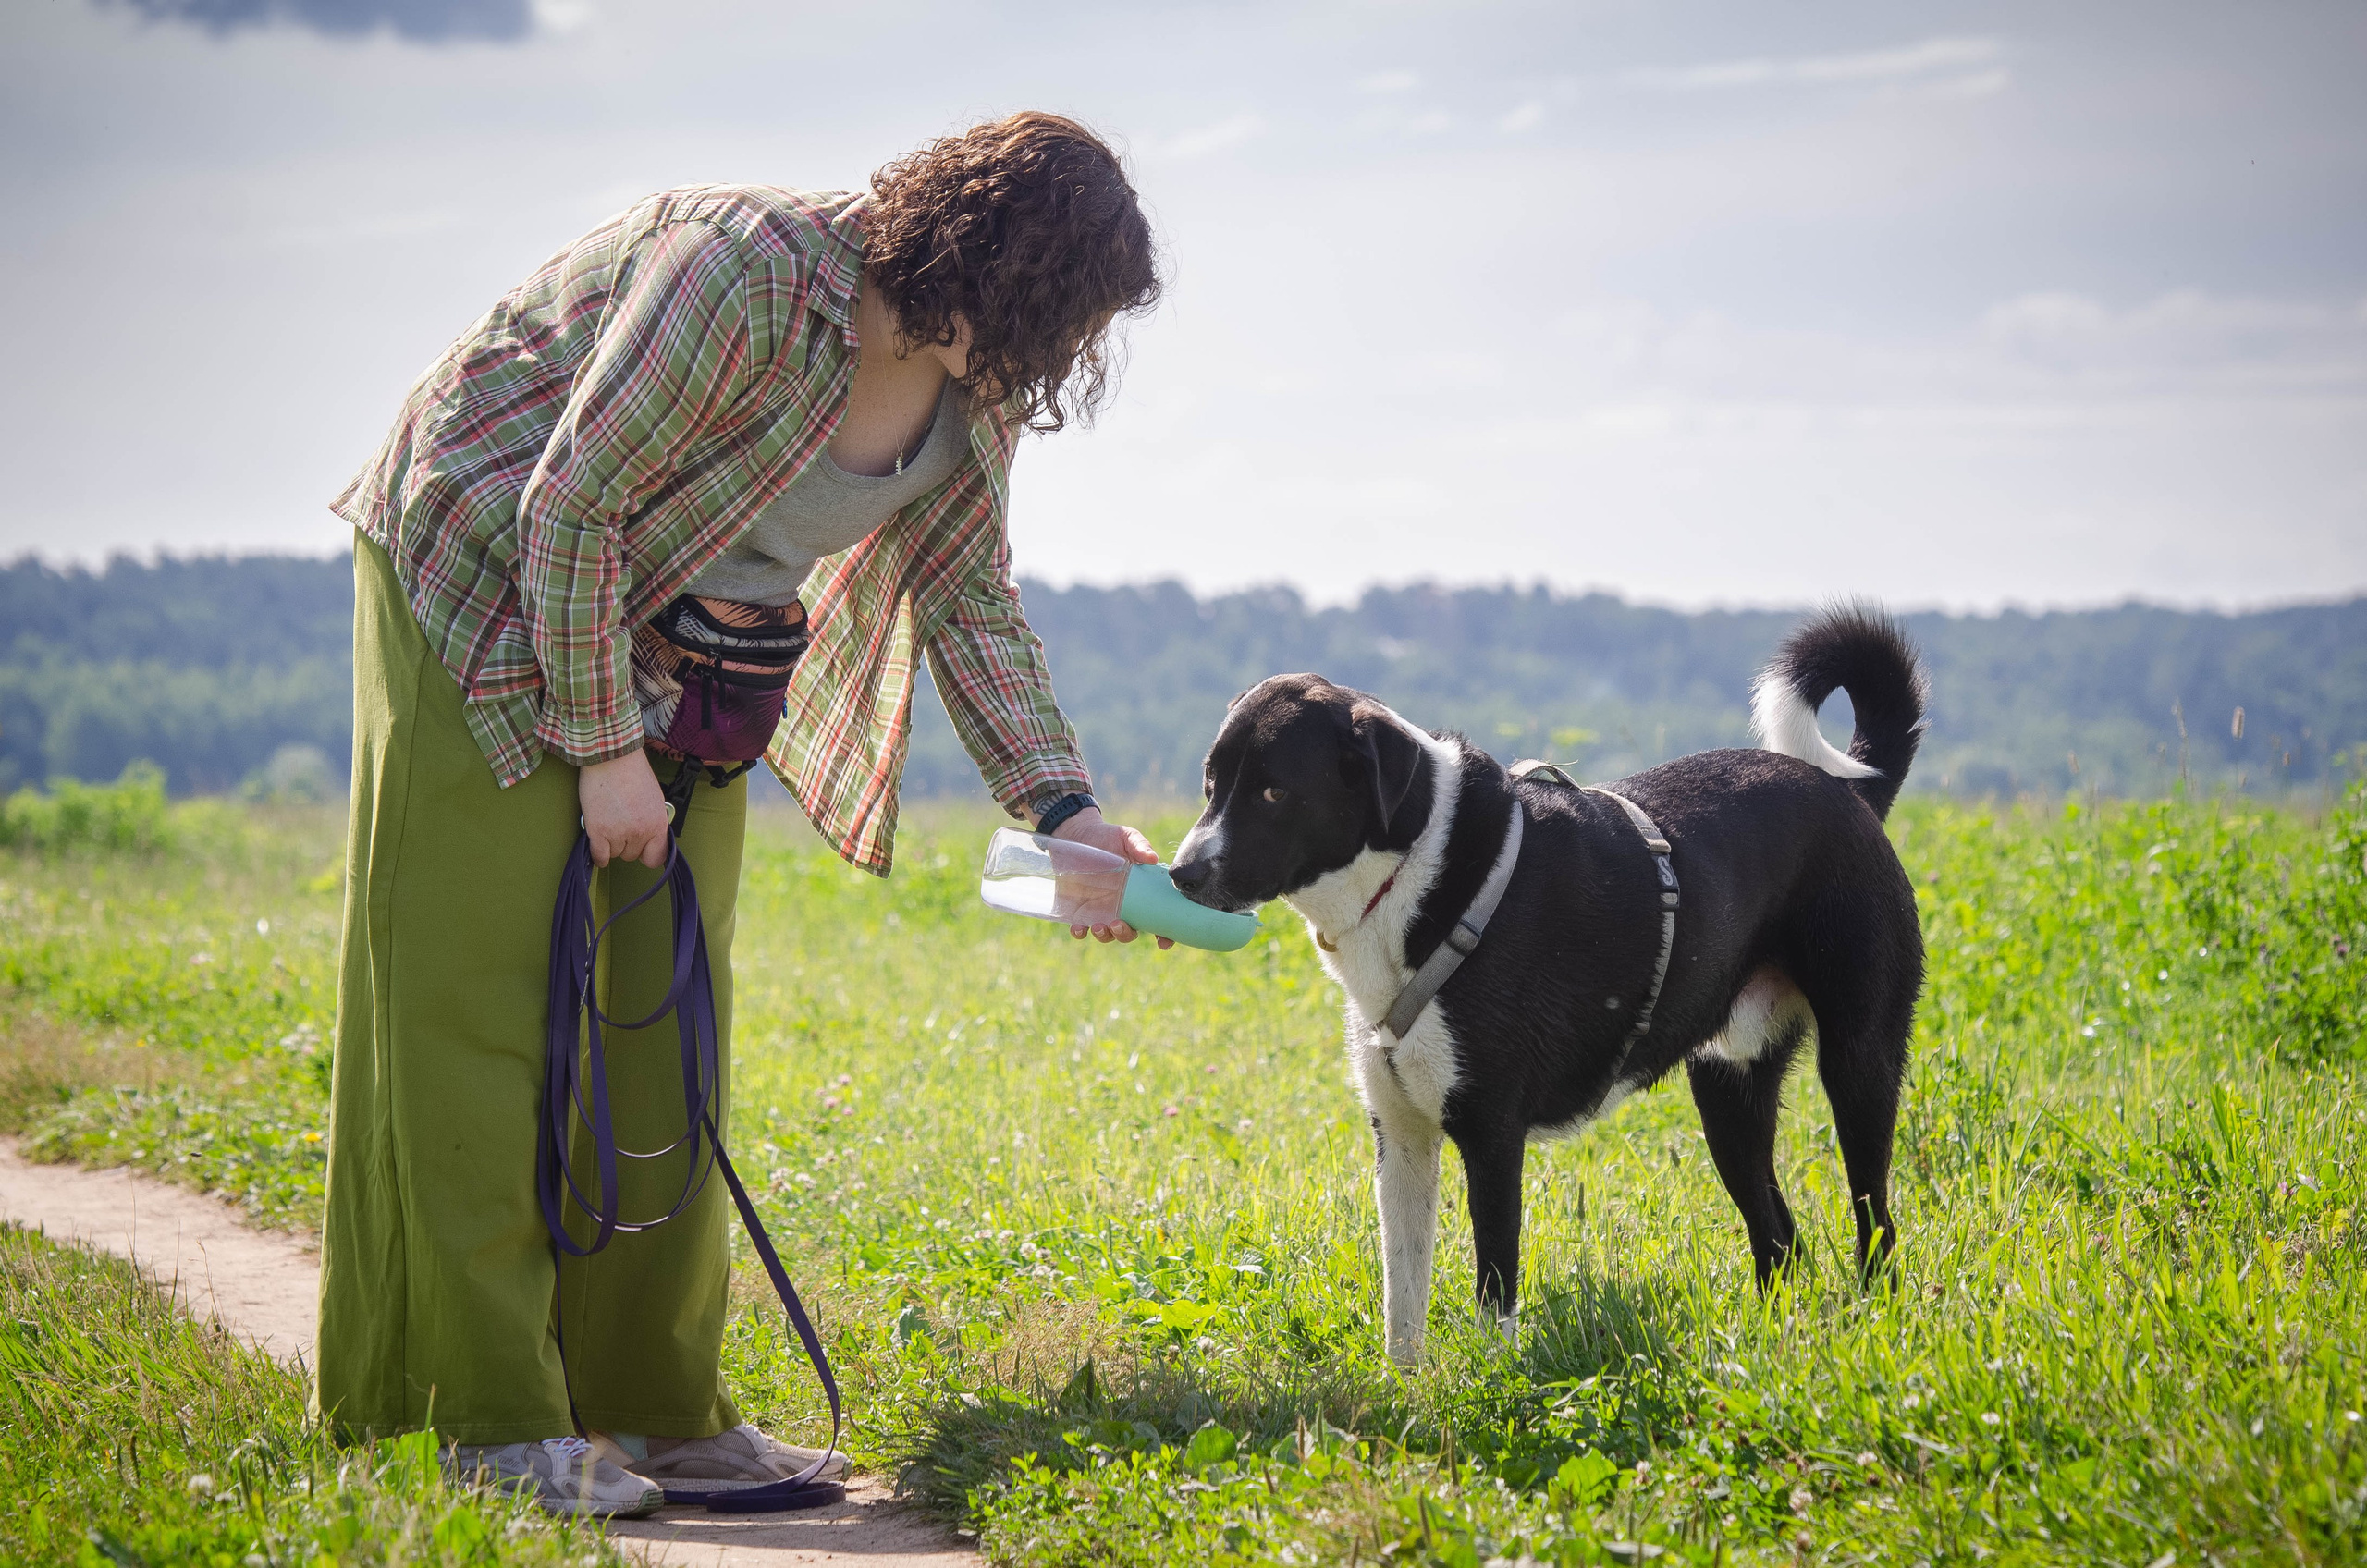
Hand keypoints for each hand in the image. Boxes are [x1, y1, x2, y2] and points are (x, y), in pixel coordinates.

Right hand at [579, 750, 670, 868]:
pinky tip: (597, 843)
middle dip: (625, 843)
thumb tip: (646, 835)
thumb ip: (651, 820)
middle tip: (618, 824)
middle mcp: (641, 832)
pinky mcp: (598, 832)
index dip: (647, 853)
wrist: (611, 757)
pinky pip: (600, 856)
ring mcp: (619, 833)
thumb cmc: (632, 772)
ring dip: (610, 843)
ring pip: (615, 854)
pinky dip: (598, 854)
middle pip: (632, 856)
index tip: (641, 848)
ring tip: (607, 822)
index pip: (657, 857)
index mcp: (658, 824)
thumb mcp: (653, 799)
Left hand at [1050, 807, 1174, 948]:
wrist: (1076, 834)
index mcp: (1139, 893)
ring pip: (1107, 935)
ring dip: (1105, 936)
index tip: (1163, 941)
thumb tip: (1153, 858)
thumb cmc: (1106, 836)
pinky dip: (1080, 933)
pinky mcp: (1078, 910)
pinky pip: (1080, 929)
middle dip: (1125, 934)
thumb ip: (1139, 846)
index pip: (1156, 918)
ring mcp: (1099, 910)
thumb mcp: (1125, 837)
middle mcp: (1121, 906)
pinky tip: (1078, 928)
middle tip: (1118, 924)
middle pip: (1130, 932)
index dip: (1163, 934)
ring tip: (1099, 926)